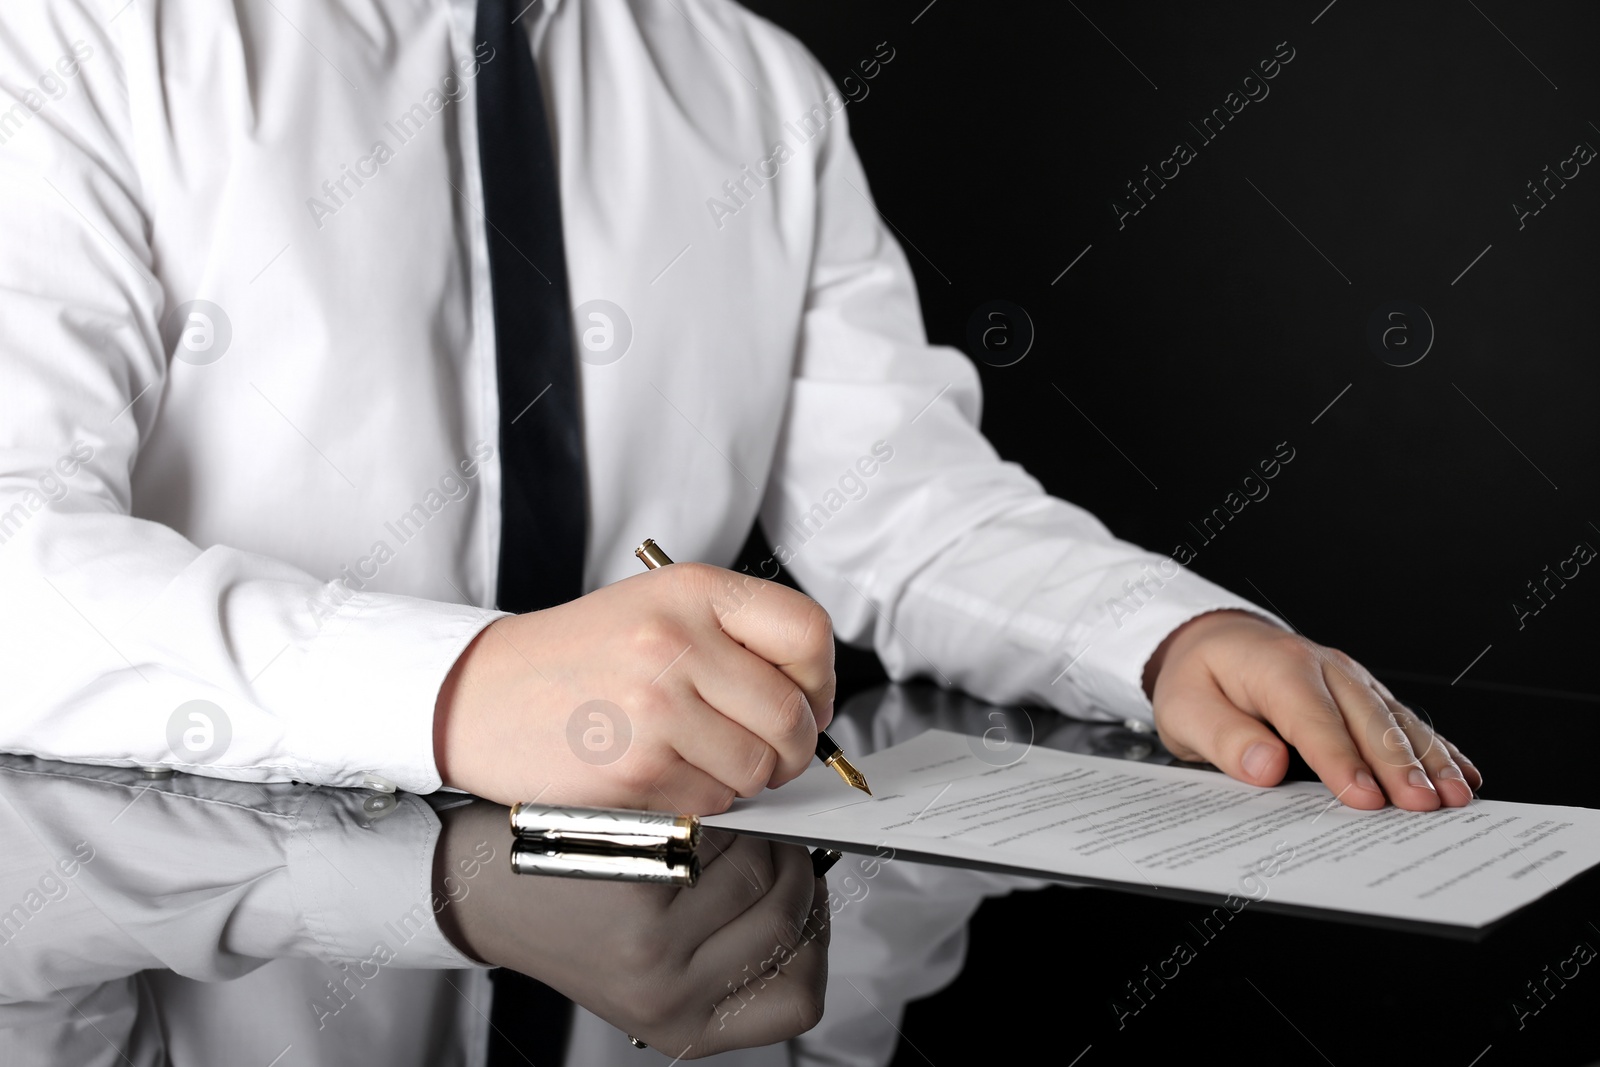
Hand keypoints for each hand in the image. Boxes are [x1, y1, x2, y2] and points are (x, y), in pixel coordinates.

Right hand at [433, 563, 835, 810]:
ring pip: (758, 768)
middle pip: (792, 715)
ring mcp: (656, 706)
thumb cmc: (576, 658)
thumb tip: (814, 704)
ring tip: (699, 758)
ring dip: (743, 779)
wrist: (480, 695)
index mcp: (693, 590)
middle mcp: (677, 640)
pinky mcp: (636, 768)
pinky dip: (700, 800)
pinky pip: (712, 801)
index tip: (807, 702)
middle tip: (766, 752)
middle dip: (791, 748)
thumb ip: (735, 638)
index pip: (808, 633)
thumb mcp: (658, 608)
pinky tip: (662, 774)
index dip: (820, 680)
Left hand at [434, 801, 829, 1056]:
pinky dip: (714, 812)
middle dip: (787, 865)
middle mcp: (673, 997)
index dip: (813, 941)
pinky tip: (681, 816)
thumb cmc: (580, 912)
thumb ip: (732, 946)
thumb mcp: (661, 964)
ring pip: (760, 868)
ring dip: (749, 832)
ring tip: (709, 829)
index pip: (799, 1000)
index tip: (799, 900)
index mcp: (688, 1026)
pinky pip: (720, 836)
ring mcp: (652, 946)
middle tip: (761, 840)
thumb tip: (810, 885)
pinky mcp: (633, 887)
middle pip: (789, 919)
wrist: (487, 888)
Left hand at [1143, 610, 1481, 810]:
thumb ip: (1222, 736)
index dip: (1341, 761)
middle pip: (1367, 720)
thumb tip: (1263, 766)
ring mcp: (1350, 680)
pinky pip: (1405, 721)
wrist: (1212, 642)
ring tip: (1455, 796)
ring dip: (1429, 760)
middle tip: (1423, 806)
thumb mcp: (1185, 708)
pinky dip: (1438, 747)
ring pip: (1397, 721)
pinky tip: (1464, 773)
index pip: (1313, 720)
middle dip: (1399, 765)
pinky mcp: (1364, 694)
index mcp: (1278, 667)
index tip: (1364, 798)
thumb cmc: (1199, 678)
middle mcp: (1324, 668)